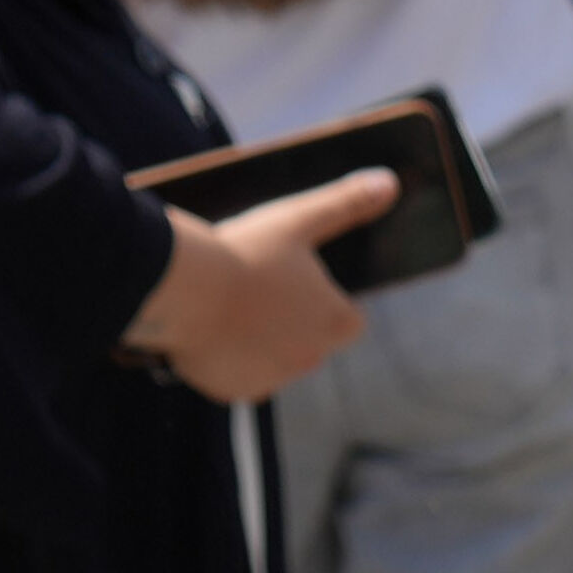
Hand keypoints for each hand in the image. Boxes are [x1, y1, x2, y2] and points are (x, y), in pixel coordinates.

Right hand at [124, 169, 398, 400]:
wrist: (182, 289)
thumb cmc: (245, 252)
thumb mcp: (299, 219)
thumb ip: (346, 203)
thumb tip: (389, 182)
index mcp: (336, 323)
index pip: (350, 321)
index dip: (327, 303)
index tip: (300, 285)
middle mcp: (311, 358)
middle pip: (309, 341)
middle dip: (291, 323)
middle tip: (258, 291)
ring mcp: (271, 379)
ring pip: (272, 360)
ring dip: (258, 342)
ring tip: (230, 307)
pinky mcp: (232, 391)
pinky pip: (236, 376)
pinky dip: (226, 360)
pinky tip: (209, 331)